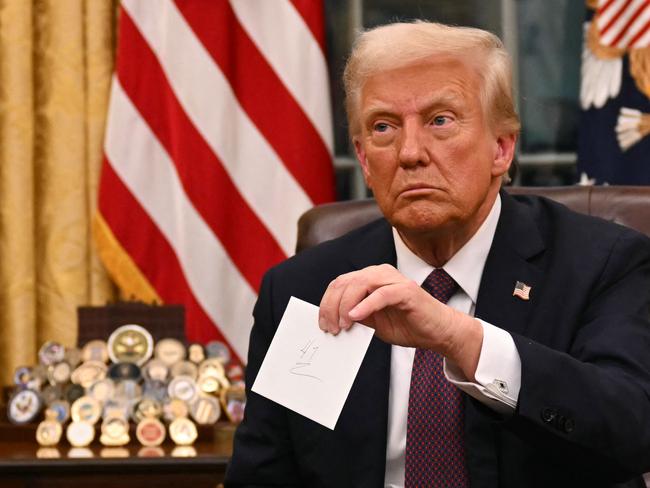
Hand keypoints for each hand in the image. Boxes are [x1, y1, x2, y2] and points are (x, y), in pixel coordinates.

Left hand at [318, 264, 482, 378]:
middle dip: (332, 306)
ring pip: (360, 284)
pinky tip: (355, 317)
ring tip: (342, 325)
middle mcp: (380, 273)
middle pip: (345, 282)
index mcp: (370, 278)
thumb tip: (332, 320)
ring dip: (345, 306)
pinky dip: (365, 305)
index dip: (326, 303)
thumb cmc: (407, 325)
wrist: (437, 332)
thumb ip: (356, 316)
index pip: (340, 283)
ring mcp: (394, 279)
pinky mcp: (406, 290)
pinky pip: (381, 294)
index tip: (322, 324)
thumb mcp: (374, 322)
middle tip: (330, 328)